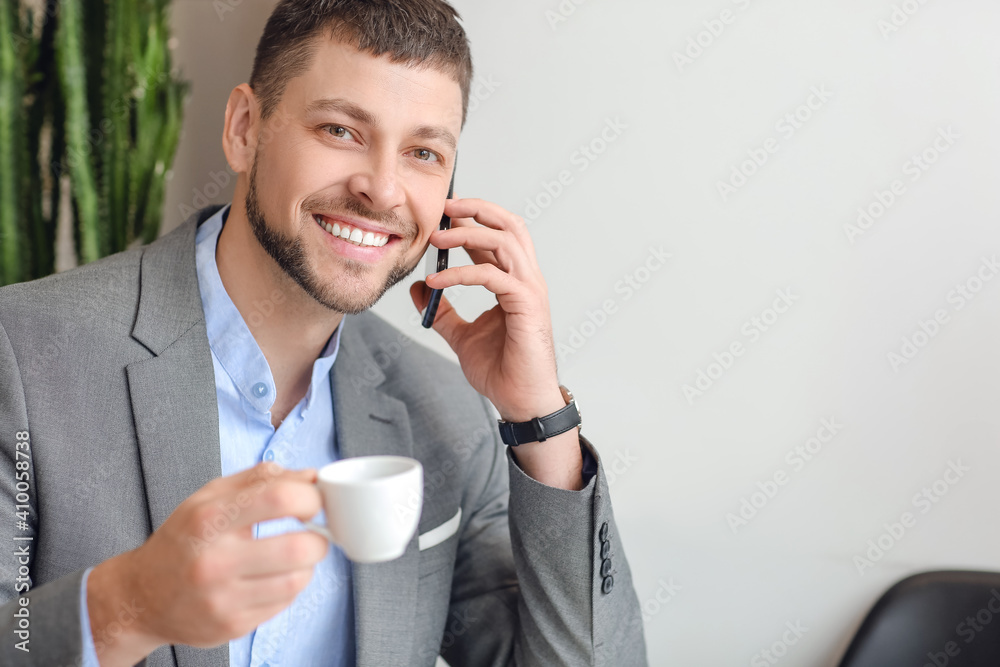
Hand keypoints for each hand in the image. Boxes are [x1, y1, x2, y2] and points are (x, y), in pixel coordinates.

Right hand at [87, 462, 328, 664]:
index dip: (310, 497)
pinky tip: (274, 577)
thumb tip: (309, 475)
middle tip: (313, 532)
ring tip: (295, 556)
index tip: (312, 501)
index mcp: (209, 518)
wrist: (141, 597)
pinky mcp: (232, 626)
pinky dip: (289, 587)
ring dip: (307, 565)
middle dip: (319, 537)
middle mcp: (214, 561)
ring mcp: (223, 598)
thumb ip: (260, 479)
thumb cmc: (183, 540)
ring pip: (297, 580)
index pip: (279, 498)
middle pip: (297, 547)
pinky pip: (284, 604)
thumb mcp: (209, 497)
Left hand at [410, 198, 582, 489]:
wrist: (520, 402)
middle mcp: (526, 280)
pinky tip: (436, 281)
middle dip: (478, 210)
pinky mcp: (527, 306)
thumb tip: (419, 289)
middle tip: (444, 208)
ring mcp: (530, 291)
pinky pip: (492, 277)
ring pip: (505, 242)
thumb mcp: (462, 336)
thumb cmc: (502, 370)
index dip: (473, 218)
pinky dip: (461, 274)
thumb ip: (443, 311)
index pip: (498, 236)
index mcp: (514, 282)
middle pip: (510, 226)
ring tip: (436, 238)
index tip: (443, 213)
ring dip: (468, 234)